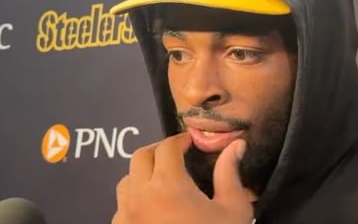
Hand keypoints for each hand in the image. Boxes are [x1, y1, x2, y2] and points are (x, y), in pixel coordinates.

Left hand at [111, 133, 254, 223]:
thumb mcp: (232, 211)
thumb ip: (230, 174)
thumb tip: (236, 146)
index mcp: (167, 185)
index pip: (166, 147)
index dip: (179, 140)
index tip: (190, 143)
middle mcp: (139, 196)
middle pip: (140, 157)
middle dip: (158, 151)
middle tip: (176, 156)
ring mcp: (125, 218)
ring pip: (126, 182)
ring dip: (142, 174)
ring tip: (163, 182)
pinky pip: (121, 208)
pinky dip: (134, 200)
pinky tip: (152, 210)